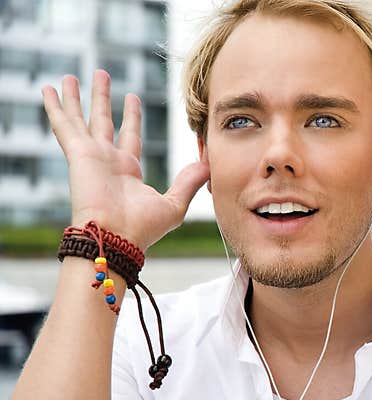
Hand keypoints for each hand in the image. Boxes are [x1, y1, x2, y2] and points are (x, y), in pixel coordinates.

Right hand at [42, 70, 208, 249]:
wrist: (117, 237)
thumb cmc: (143, 228)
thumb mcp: (174, 203)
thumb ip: (189, 182)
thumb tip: (207, 163)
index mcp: (128, 171)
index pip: (130, 136)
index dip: (132, 116)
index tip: (132, 97)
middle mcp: (107, 161)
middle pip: (103, 121)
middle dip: (102, 98)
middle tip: (101, 75)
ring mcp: (91, 156)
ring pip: (82, 118)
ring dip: (76, 97)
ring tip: (72, 75)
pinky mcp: (78, 153)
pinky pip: (64, 125)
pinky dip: (55, 106)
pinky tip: (48, 88)